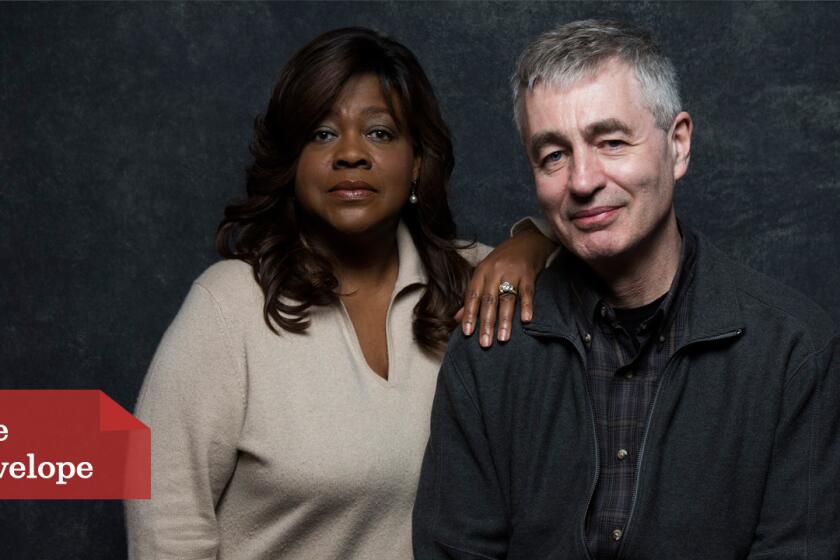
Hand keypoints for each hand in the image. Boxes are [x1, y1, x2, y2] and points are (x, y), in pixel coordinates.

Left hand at [459, 224, 555, 346]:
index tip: (466, 333)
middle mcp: (495, 272)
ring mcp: (512, 272)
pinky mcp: (529, 273)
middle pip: (488, 300)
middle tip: (485, 343)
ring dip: (505, 320)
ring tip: (503, 338)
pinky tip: (526, 320)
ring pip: (507, 298)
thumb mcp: (485, 274)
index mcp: (481, 272)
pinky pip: (527, 291)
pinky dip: (526, 306)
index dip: (469, 315)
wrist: (527, 240)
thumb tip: (456, 319)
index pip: (472, 296)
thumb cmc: (503, 260)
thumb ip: (472, 296)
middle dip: (486, 323)